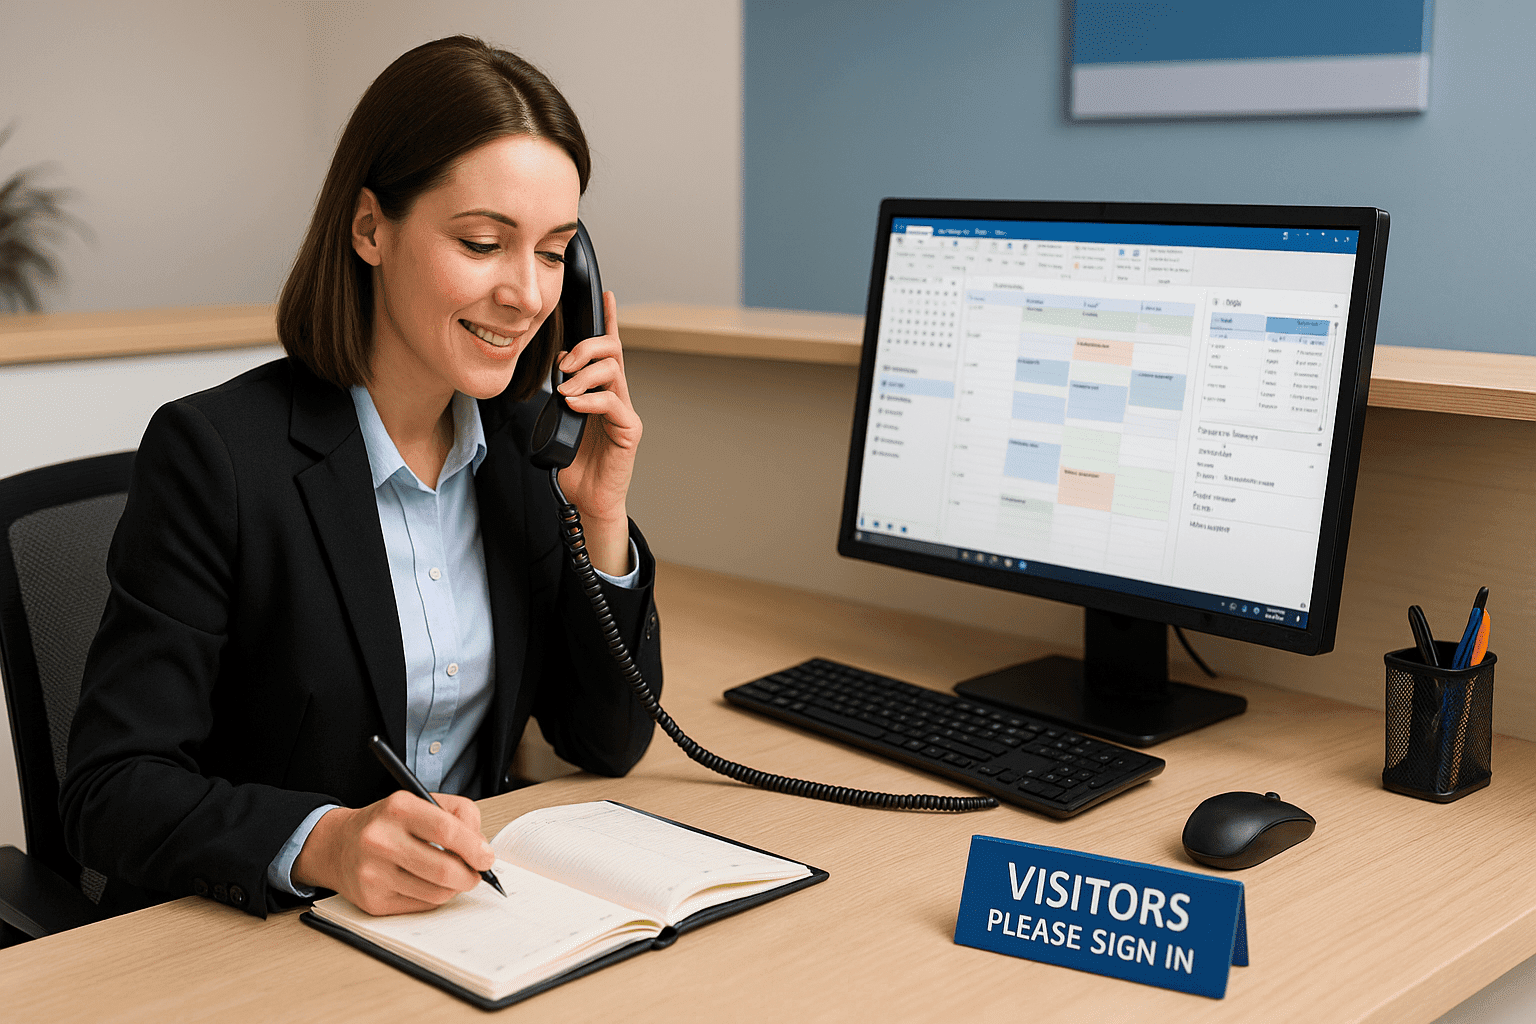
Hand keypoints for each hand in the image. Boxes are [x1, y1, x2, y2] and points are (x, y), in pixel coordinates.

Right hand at [292, 790, 495, 915]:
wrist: (338, 845)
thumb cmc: (388, 823)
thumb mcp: (422, 801)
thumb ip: (460, 815)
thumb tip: (481, 847)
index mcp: (398, 808)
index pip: (446, 830)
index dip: (474, 847)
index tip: (486, 857)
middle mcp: (380, 840)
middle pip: (443, 869)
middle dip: (470, 876)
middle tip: (476, 873)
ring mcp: (373, 874)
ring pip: (436, 893)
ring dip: (454, 888)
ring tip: (452, 876)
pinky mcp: (372, 901)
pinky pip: (421, 906)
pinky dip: (433, 897)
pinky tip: (427, 883)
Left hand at [555, 290, 640, 575]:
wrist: (588, 498)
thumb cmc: (575, 462)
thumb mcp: (559, 421)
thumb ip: (559, 397)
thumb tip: (550, 376)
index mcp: (600, 390)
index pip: (607, 349)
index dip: (608, 320)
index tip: (606, 295)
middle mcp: (616, 395)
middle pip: (613, 351)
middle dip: (588, 347)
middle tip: (565, 361)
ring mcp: (624, 412)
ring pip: (613, 371)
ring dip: (585, 374)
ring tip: (565, 389)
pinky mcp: (629, 430)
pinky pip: (613, 403)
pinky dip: (590, 400)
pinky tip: (574, 404)